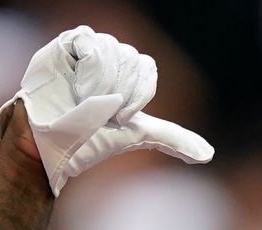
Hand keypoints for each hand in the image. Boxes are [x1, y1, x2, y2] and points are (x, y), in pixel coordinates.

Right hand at [0, 25, 214, 196]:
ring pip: (113, 52)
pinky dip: (87, 70)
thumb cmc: (88, 140)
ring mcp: (87, 49)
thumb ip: (173, 139)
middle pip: (131, 59)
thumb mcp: (137, 135)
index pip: (146, 67)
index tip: (121, 116)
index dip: (137, 93)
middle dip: (118, 94)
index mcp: (126, 74)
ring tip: (81, 101)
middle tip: (98, 110)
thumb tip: (209, 154)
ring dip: (100, 86)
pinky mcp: (67, 45)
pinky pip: (90, 42)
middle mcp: (109, 58)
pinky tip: (73, 85)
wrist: (52, 143)